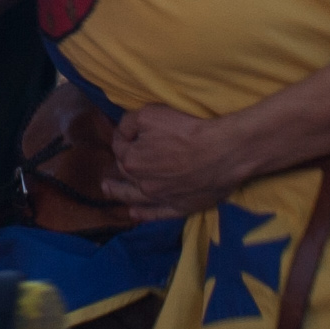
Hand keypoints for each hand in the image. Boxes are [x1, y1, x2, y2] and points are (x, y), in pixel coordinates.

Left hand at [107, 102, 270, 219]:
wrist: (222, 152)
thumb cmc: (187, 130)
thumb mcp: (151, 114)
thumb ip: (130, 122)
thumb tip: (122, 132)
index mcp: (132, 160)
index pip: (120, 146)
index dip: (123, 137)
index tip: (128, 132)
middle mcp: (142, 183)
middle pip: (126, 171)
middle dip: (120, 164)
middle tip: (115, 161)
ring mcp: (160, 198)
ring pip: (134, 196)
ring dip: (119, 192)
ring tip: (106, 189)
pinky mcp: (179, 207)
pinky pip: (156, 214)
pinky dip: (143, 214)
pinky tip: (134, 213)